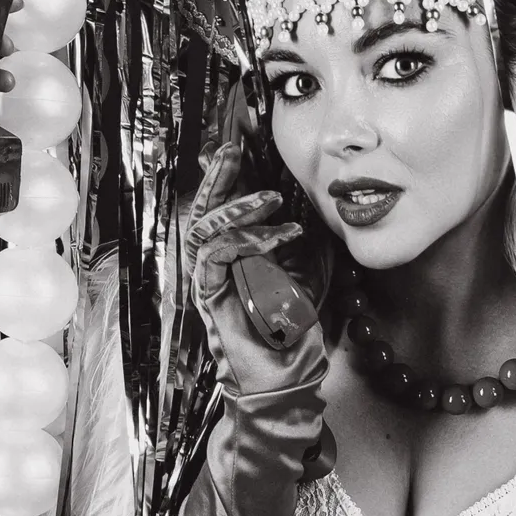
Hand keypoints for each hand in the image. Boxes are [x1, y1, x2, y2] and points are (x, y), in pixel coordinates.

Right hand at [187, 140, 326, 399]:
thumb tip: (311, 193)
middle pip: (205, 206)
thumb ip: (305, 234)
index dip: (234, 171)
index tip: (246, 138)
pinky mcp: (211, 296)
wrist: (285, 378)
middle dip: (218, 174)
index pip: (228, 202)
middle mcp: (216, 261)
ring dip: (239, 206)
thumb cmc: (294, 328)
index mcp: (236, 251)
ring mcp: (210, 279)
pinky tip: (282, 236)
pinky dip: (250, 239)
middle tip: (233, 145)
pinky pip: (218, 255)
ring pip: (206, 227)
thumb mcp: (310, 269)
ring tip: (274, 197)